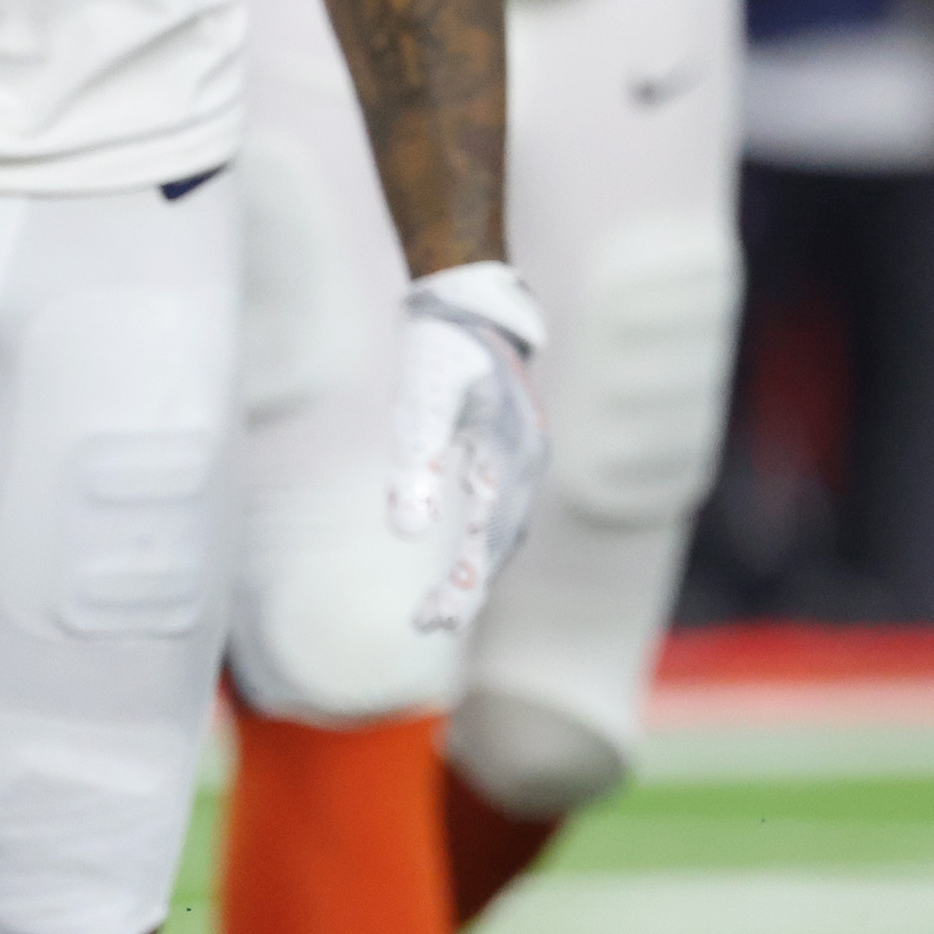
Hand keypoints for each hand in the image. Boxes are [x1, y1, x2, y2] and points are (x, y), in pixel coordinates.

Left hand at [387, 262, 548, 637]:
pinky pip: (500, 515)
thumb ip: (416, 464)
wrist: (470, 307)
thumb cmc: (441, 351)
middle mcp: (526, 462)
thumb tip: (406, 533)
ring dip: (475, 574)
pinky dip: (481, 548)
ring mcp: (523, 460)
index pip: (490, 536)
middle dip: (468, 590)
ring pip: (504, 533)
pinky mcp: (510, 458)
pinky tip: (458, 569)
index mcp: (511, 452)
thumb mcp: (421, 402)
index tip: (431, 621)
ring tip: (437, 612)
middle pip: (502, 543)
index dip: (464, 584)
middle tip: (428, 626)